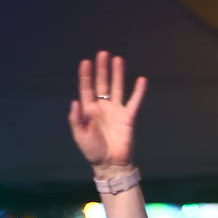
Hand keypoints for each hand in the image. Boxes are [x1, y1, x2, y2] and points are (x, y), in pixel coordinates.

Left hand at [68, 51, 145, 174]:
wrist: (110, 164)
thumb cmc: (92, 151)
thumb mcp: (79, 135)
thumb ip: (76, 119)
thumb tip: (76, 101)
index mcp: (88, 110)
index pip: (86, 88)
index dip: (86, 75)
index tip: (86, 62)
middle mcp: (102, 107)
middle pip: (102, 83)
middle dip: (102, 69)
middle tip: (103, 54)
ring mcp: (116, 111)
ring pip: (117, 88)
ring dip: (117, 74)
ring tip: (118, 59)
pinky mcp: (128, 118)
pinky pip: (134, 102)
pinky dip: (138, 92)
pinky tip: (141, 80)